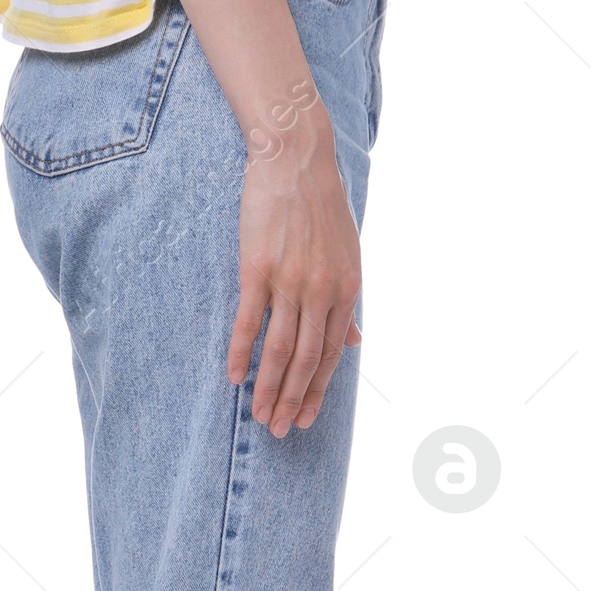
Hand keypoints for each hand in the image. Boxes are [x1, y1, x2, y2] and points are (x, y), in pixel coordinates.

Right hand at [227, 99, 362, 437]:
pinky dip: (241, 353)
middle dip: (293, 400)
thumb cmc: (321, 205)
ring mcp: (291, 281)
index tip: (305, 418)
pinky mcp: (258, 269)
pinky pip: (249, 322)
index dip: (318, 390)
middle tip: (279, 431)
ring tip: (258, 416)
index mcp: (347, 289)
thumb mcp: (349, 253)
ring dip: (268, 388)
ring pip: (280, 350)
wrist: (297, 159)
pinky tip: (233, 376)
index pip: (332, 354)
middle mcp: (323, 291)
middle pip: (307, 360)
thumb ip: (347, 300)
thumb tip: (356, 340)